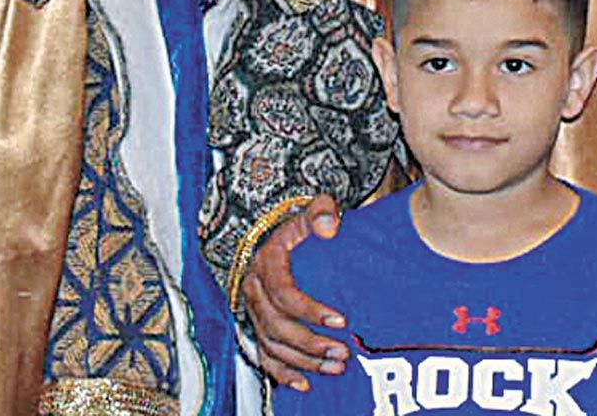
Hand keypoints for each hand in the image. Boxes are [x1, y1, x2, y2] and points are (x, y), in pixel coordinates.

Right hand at [242, 196, 346, 390]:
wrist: (276, 236)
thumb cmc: (301, 226)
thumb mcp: (311, 210)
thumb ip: (321, 212)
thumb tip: (329, 226)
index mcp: (266, 264)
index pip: (284, 294)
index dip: (311, 311)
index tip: (342, 320)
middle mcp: (253, 291)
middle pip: (277, 327)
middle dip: (310, 344)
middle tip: (343, 352)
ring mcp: (254, 313)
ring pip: (272, 346)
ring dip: (304, 362)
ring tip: (337, 367)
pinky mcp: (257, 328)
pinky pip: (264, 357)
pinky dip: (282, 374)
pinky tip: (306, 385)